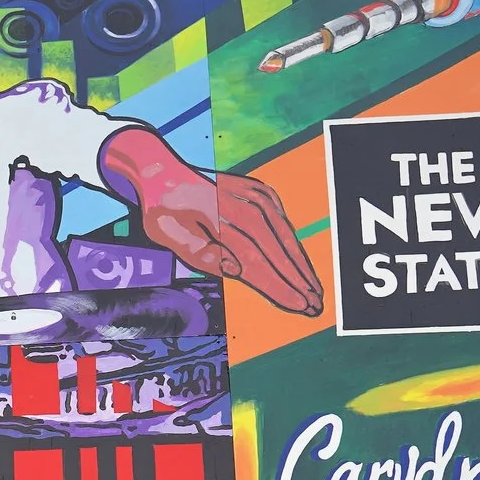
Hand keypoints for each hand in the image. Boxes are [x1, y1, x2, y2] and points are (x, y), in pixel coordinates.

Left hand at [99, 128, 323, 316]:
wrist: (164, 172)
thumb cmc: (163, 212)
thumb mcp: (170, 236)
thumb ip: (201, 253)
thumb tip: (236, 269)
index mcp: (219, 219)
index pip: (256, 260)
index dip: (279, 285)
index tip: (299, 306)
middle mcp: (244, 204)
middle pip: (277, 249)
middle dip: (298, 281)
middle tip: (316, 307)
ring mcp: (256, 195)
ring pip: (286, 236)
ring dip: (301, 266)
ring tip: (316, 293)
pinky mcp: (263, 192)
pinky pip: (283, 224)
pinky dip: (294, 246)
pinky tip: (302, 268)